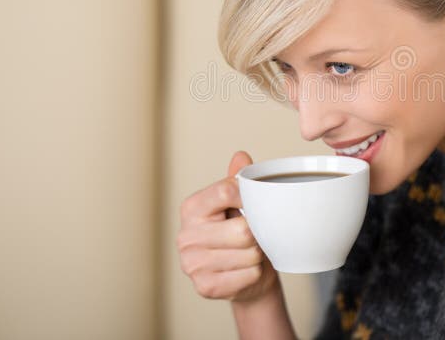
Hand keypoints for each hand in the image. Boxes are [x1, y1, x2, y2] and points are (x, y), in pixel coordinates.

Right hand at [177, 151, 279, 303]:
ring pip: (249, 254)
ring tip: (251, 252)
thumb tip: (241, 156)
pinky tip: (246, 270)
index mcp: (191, 208)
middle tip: (256, 234)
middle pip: (242, 229)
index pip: (225, 191)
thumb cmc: (240, 235)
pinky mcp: (205, 287)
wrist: (244, 277)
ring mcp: (192, 264)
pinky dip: (256, 273)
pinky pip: (249, 274)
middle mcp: (185, 236)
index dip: (250, 195)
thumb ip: (237, 181)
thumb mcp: (238, 204)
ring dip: (258, 254)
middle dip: (258, 233)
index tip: (258, 202)